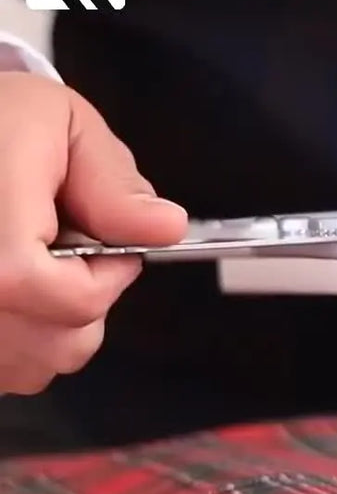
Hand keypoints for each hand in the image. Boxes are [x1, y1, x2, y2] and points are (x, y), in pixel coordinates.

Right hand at [0, 71, 185, 394]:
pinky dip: (22, 336)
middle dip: (84, 297)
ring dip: (53, 322)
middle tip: (60, 245)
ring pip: (35, 362)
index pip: (53, 292)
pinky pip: (8, 370)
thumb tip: (163, 227)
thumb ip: (112, 182)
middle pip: (56, 340)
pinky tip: (11, 289)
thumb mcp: (55, 123)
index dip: (98, 278)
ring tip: (31, 260)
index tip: (108, 250)